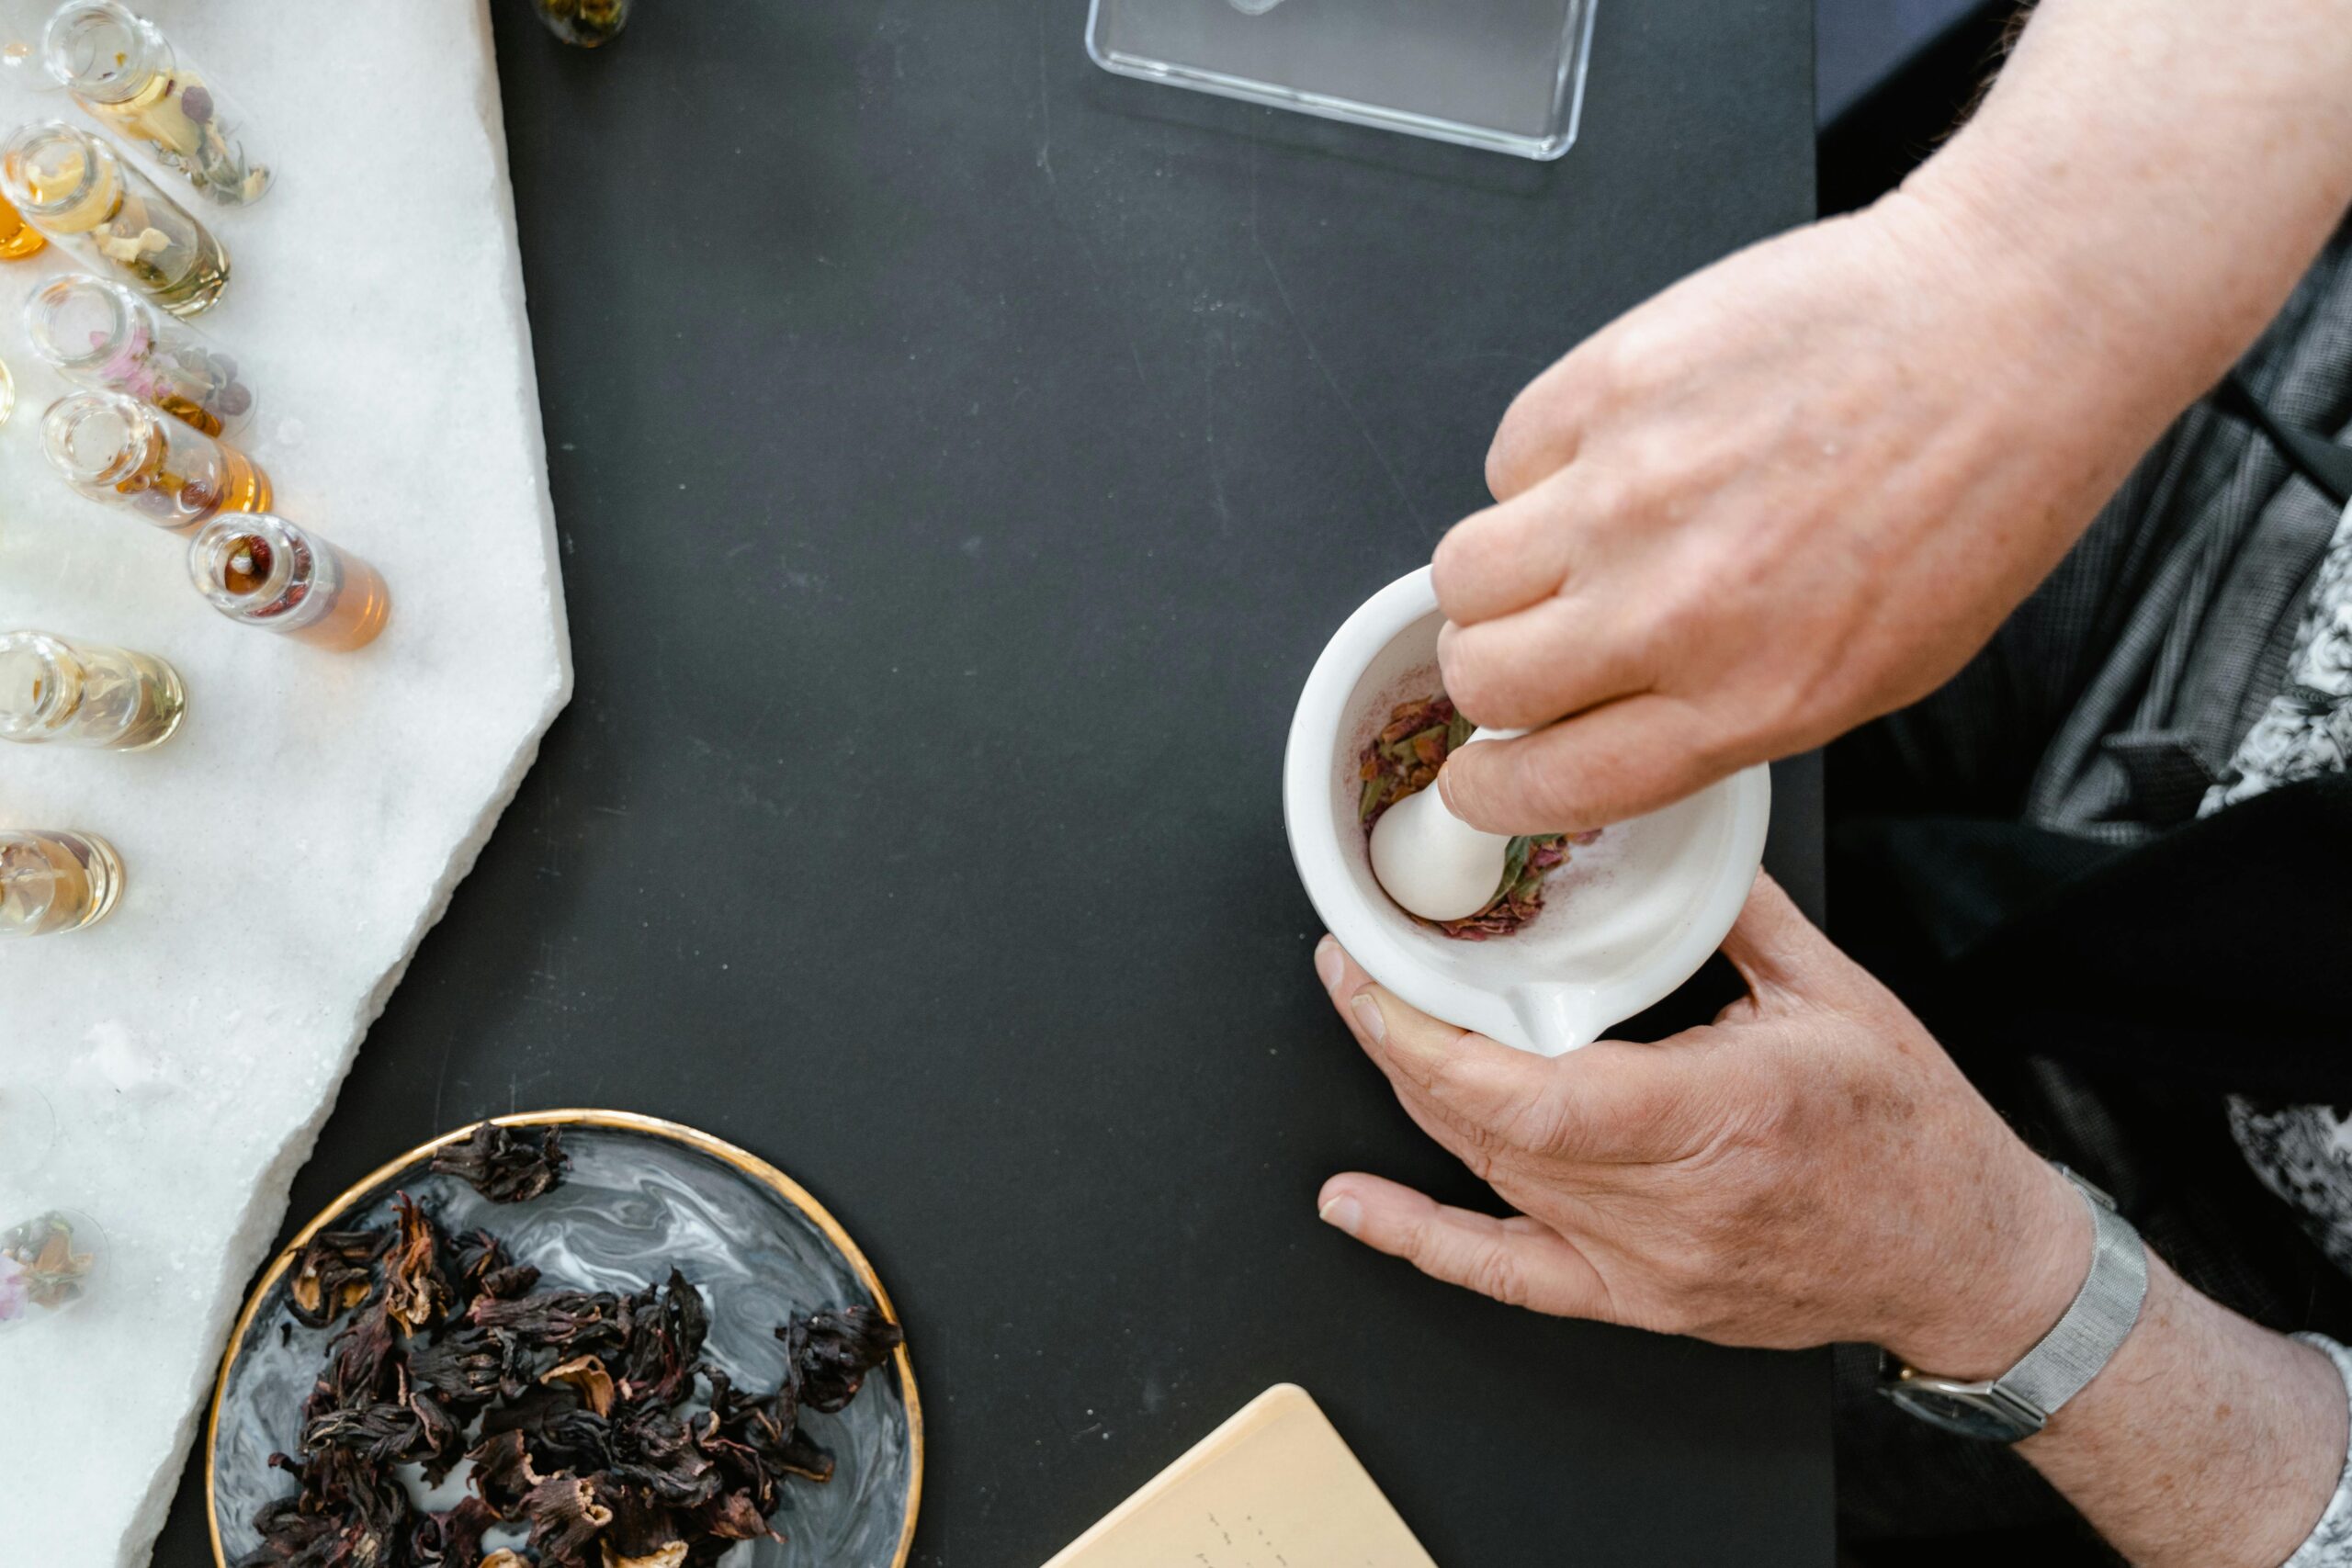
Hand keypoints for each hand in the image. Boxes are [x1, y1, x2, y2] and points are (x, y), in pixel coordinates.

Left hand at [1313, 876, 2084, 1375]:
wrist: (1968, 1264)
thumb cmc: (1915, 1135)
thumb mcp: (1838, 994)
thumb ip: (1735, 908)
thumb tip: (1663, 824)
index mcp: (1726, 1113)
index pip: (1541, 1098)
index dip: (1437, 1044)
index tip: (1380, 975)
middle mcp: (1677, 1203)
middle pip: (1497, 1131)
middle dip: (1401, 1045)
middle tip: (1350, 967)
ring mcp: (1651, 1264)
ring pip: (1494, 1179)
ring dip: (1415, 1100)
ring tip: (1364, 1020)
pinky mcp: (1640, 1299)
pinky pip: (1508, 1278)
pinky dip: (1421, 1239)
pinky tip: (1355, 1204)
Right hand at [1430, 191, 2185, 834]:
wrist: (2008, 327)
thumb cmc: (1974, 491)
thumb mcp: (1876, 670)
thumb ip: (1727, 714)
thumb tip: (1617, 727)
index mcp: (1744, 700)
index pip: (1549, 785)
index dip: (1493, 789)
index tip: (1483, 776)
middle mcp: (1669, 610)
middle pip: (1481, 681)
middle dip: (1491, 675)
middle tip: (1532, 641)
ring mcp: (1626, 493)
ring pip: (1461, 574)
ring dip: (1498, 576)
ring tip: (1566, 543)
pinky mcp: (1606, 388)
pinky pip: (1509, 457)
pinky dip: (1542, 465)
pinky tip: (1618, 450)